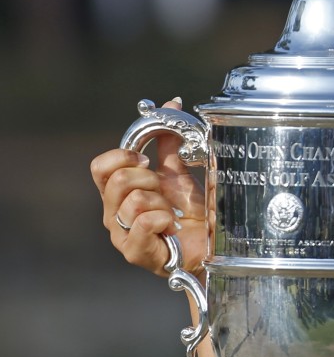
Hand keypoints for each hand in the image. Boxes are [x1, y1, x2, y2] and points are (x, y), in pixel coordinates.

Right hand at [90, 98, 207, 276]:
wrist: (211, 247)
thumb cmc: (191, 213)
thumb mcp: (181, 173)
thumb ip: (170, 143)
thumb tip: (171, 104)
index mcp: (119, 192)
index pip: (100, 166)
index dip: (122, 156)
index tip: (146, 160)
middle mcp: (114, 212)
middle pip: (117, 180)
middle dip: (149, 180)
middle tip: (166, 193)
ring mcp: (122, 234)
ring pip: (133, 201)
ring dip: (160, 203)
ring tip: (171, 214)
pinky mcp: (134, 252)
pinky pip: (142, 224)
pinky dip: (162, 220)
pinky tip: (172, 226)